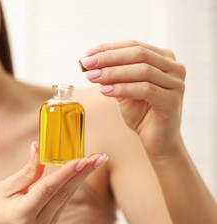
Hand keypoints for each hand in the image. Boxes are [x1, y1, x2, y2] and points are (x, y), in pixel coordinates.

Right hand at [0, 143, 107, 223]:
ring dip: (82, 177)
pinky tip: (83, 170)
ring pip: (66, 197)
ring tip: (97, 160)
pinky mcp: (49, 223)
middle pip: (63, 194)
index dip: (65, 173)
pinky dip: (72, 184)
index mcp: (22, 215)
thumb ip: (26, 172)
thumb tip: (39, 148)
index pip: (47, 190)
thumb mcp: (4, 187)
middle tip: (99, 157)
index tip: (81, 159)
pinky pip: (63, 200)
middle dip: (83, 173)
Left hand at [80, 40, 185, 156]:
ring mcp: (176, 84)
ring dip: (113, 73)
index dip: (109, 48)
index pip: (134, 45)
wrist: (156, 139)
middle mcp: (174, 67)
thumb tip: (89, 63)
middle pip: (138, 54)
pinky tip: (105, 91)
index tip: (87, 54)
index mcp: (164, 58)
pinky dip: (123, 88)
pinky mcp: (172, 101)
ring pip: (142, 70)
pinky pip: (145, 89)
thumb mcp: (122, 89)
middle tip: (87, 64)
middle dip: (109, 58)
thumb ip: (112, 76)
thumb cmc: (141, 112)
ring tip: (92, 77)